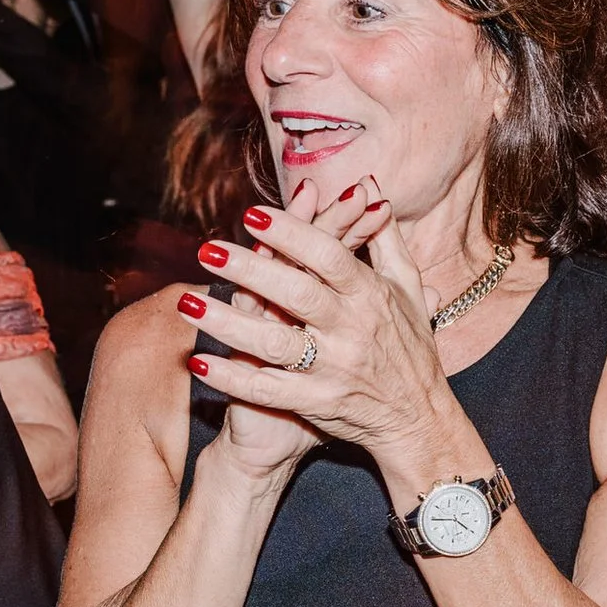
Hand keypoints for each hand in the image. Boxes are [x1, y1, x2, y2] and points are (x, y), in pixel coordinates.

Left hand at [181, 175, 451, 470]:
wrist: (418, 420)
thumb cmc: (410, 346)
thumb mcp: (407, 288)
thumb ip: (385, 237)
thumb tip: (372, 186)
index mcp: (370, 295)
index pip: (328, 257)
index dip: (292, 233)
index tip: (252, 215)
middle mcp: (352, 330)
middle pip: (297, 294)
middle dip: (250, 270)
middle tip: (207, 250)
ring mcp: (333, 369)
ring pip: (275, 344)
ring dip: (229, 324)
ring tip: (189, 302)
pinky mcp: (317, 404)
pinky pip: (267, 390)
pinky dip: (232, 378)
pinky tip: (198, 361)